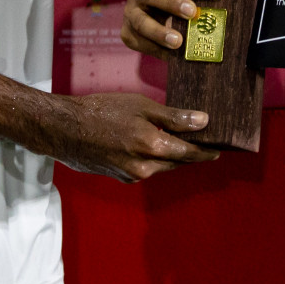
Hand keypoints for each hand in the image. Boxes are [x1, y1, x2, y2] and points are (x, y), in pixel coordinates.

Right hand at [51, 93, 219, 181]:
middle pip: (178, 162)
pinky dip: (153, 158)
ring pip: (162, 166)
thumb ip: (173, 117)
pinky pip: (146, 169)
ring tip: (181, 140)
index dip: (206, 151)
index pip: (190, 153)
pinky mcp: (120, 177)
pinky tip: (152, 144)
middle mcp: (145, 168)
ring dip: (172, 155)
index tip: (219, 149)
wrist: (65, 129)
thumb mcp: (141, 106)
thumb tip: (203, 121)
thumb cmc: (102, 111)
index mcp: (153, 148)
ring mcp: (132, 175)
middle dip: (192, 153)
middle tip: (205, 142)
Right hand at [120, 0, 198, 54]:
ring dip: (159, 32)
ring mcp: (130, 13)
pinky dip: (156, 48)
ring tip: (178, 41)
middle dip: (170, 2)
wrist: (162, 23)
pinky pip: (140, 41)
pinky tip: (171, 55)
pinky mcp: (128, 33)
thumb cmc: (181, 2)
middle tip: (192, 11)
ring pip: (140, 21)